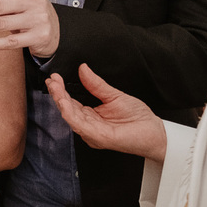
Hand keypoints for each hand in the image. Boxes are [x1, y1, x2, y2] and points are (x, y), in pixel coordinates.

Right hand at [45, 64, 166, 162]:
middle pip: (67, 109)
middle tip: (52, 80)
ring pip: (70, 117)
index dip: (61, 90)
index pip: (71, 102)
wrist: (154, 131)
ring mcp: (92, 133)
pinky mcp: (98, 137)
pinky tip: (65, 102)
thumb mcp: (114, 95)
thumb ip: (96, 84)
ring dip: (61, 101)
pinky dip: (70, 113)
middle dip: (57, 94)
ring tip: (55, 87)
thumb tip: (83, 69)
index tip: (55, 77)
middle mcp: (89, 126)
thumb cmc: (138, 118)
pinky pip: (80, 125)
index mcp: (91, 116)